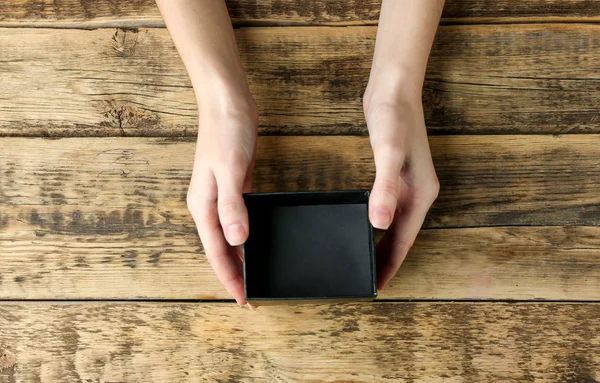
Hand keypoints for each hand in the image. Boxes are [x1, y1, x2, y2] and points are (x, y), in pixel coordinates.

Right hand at [186, 94, 257, 305]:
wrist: (228, 103)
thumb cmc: (226, 132)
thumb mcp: (230, 170)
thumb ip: (233, 206)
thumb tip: (238, 240)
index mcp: (204, 205)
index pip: (217, 251)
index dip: (229, 277)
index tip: (243, 299)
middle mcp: (210, 205)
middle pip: (221, 248)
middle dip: (234, 274)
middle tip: (250, 296)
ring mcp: (222, 195)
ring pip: (230, 236)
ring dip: (240, 257)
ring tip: (253, 276)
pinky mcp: (236, 186)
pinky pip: (239, 219)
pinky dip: (246, 236)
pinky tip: (256, 242)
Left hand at [363, 80, 439, 290]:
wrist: (394, 88)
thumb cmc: (394, 117)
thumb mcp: (388, 153)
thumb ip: (385, 188)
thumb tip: (380, 224)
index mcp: (421, 194)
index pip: (404, 240)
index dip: (390, 264)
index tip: (376, 286)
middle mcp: (418, 193)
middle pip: (402, 237)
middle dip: (386, 260)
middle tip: (365, 279)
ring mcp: (407, 183)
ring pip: (395, 225)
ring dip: (383, 244)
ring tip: (364, 260)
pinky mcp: (395, 174)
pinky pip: (388, 209)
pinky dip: (378, 223)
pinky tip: (365, 225)